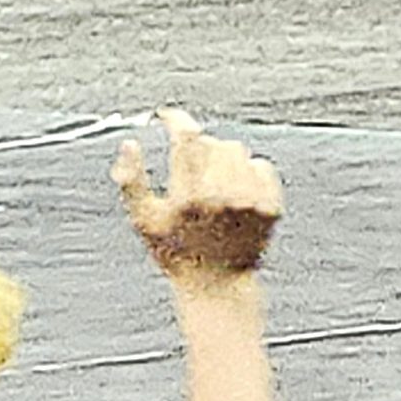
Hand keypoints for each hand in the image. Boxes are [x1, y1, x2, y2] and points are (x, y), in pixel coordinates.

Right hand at [113, 108, 281, 282]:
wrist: (216, 284)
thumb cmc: (173, 251)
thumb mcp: (142, 220)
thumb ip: (130, 181)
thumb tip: (130, 143)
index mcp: (188, 197)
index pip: (186, 138)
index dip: (176, 119)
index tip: (167, 116)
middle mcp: (222, 196)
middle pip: (212, 142)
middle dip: (197, 148)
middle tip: (189, 169)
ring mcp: (250, 201)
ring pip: (237, 151)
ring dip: (221, 158)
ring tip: (212, 182)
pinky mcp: (270, 207)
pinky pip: (261, 166)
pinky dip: (247, 171)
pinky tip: (235, 191)